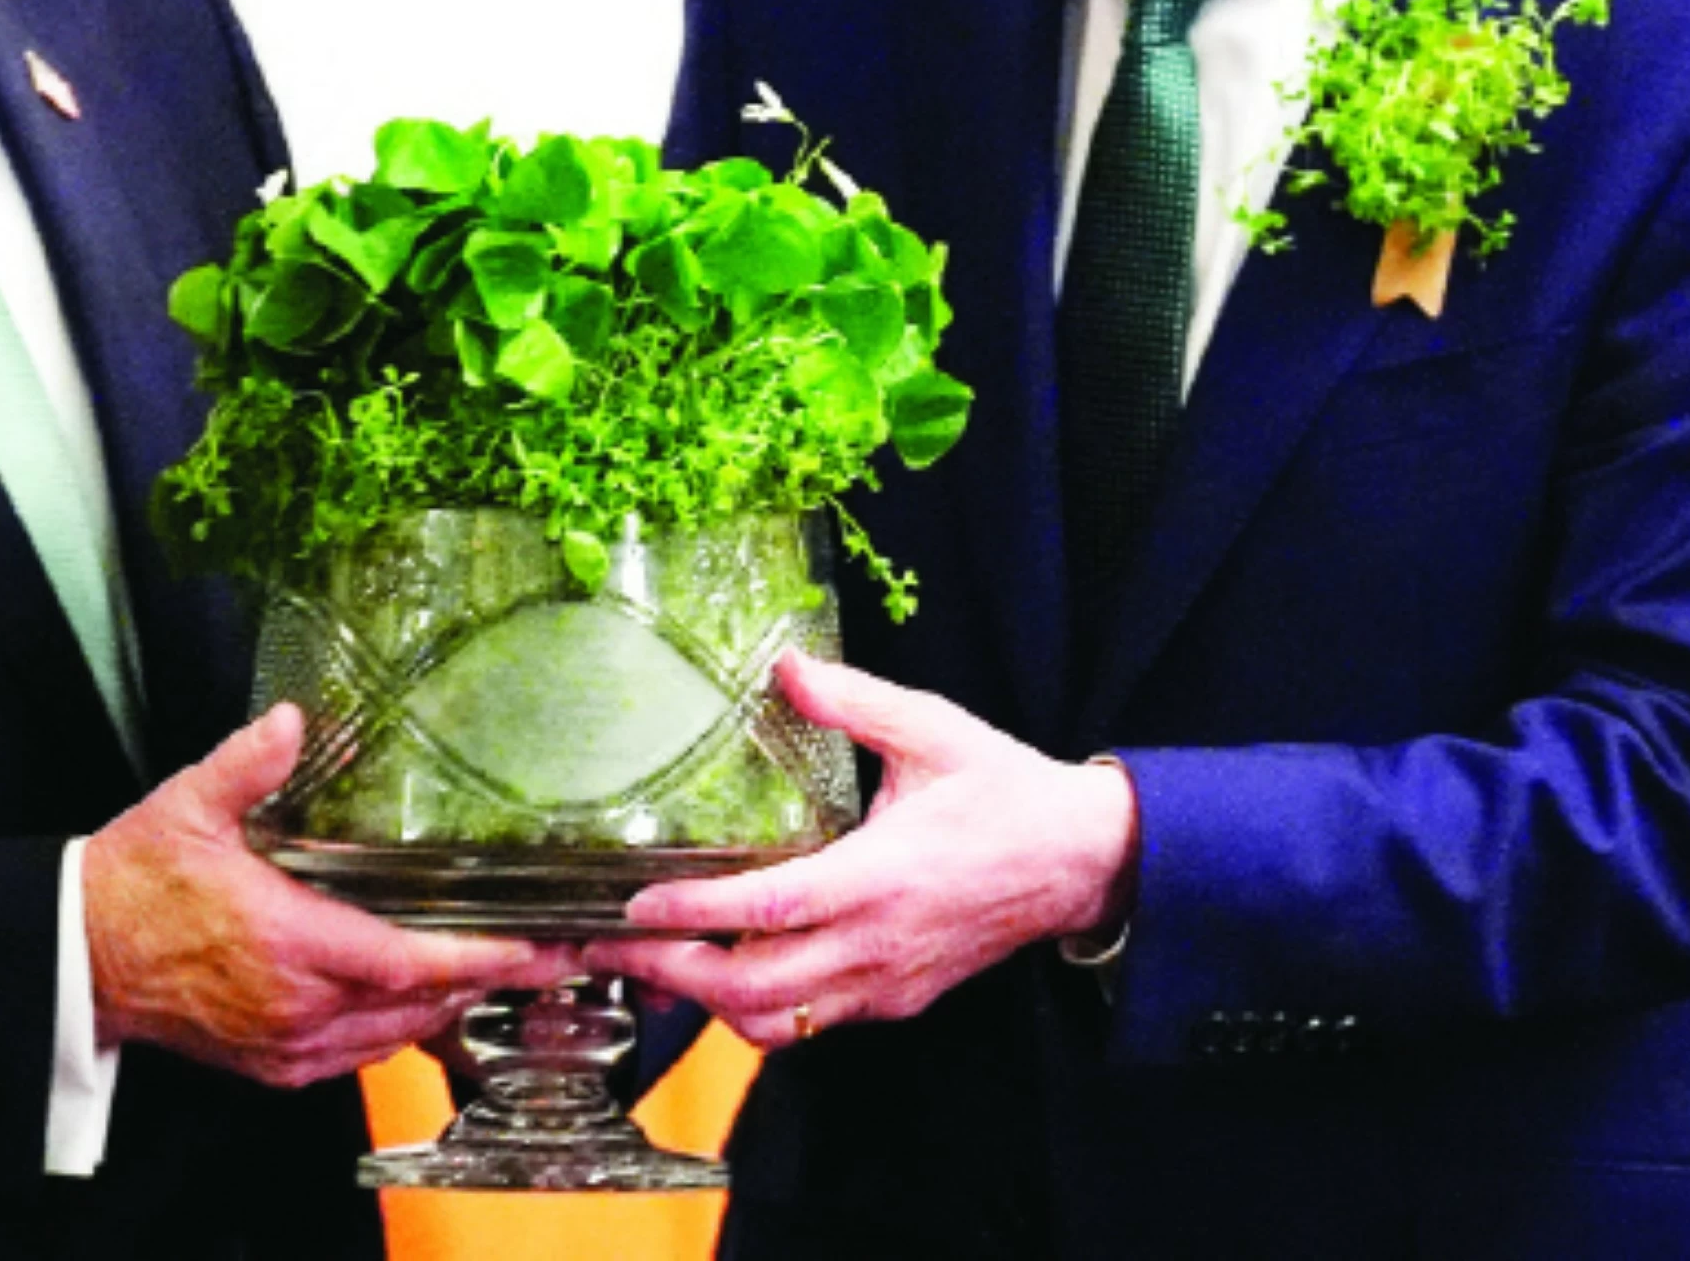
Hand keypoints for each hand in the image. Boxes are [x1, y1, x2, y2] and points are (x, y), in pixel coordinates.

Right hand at [85, 703, 575, 1086]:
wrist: (80, 958)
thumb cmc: (136, 883)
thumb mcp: (187, 806)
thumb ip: (247, 763)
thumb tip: (292, 720)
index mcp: (286, 941)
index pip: (405, 960)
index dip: (476, 958)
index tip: (531, 946)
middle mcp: (296, 1005)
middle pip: (416, 1004)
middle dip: (485, 980)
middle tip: (548, 953)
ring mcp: (286, 1045)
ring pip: (393, 1037)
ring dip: (446, 1006)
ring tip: (497, 971)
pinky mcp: (273, 1066)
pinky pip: (358, 1057)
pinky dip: (400, 1030)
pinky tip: (420, 1000)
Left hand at [583, 653, 1137, 1050]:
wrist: (1082, 862)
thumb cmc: (1003, 790)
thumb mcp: (932, 727)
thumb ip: (853, 699)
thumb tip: (785, 664)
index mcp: (880, 876)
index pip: (769, 908)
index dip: (696, 913)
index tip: (636, 901)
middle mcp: (876, 943)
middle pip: (754, 991)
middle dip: (672, 971)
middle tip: (607, 940)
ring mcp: (885, 982)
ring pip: (777, 1024)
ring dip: (706, 1001)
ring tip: (649, 960)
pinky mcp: (895, 999)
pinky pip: (810, 1024)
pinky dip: (754, 1010)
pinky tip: (719, 970)